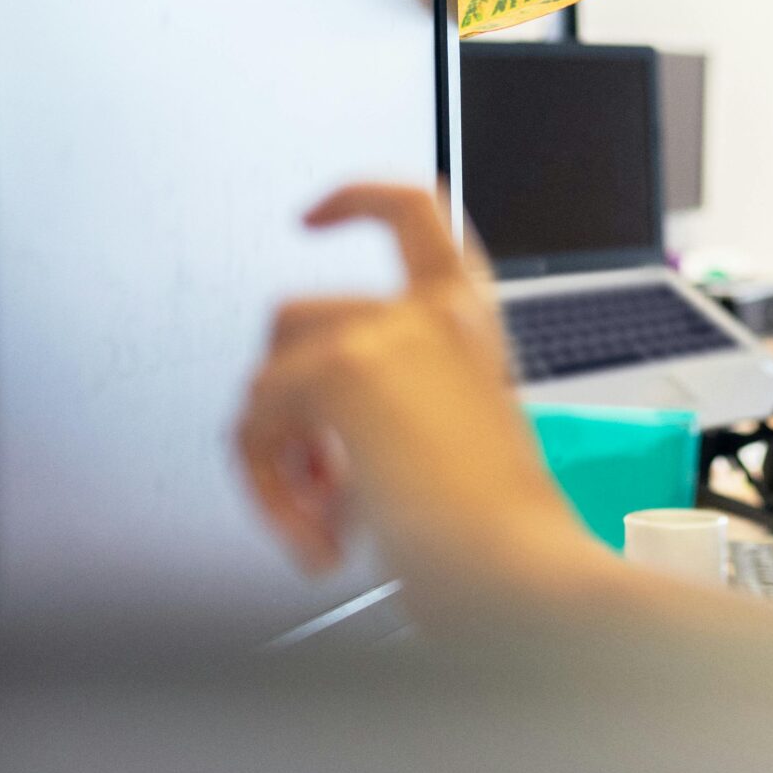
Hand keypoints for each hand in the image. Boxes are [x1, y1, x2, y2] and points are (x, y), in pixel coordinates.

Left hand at [233, 183, 599, 621]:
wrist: (519, 574)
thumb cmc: (502, 540)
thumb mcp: (446, 450)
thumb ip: (383, 416)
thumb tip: (303, 443)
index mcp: (472, 326)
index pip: (417, 211)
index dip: (356, 199)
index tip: (313, 216)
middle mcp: (436, 313)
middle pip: (296, 316)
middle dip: (282, 406)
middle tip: (317, 483)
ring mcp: (387, 333)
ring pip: (265, 378)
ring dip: (274, 461)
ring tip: (322, 524)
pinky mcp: (342, 370)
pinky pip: (253, 425)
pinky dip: (269, 492)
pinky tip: (322, 539)